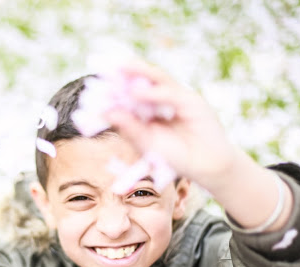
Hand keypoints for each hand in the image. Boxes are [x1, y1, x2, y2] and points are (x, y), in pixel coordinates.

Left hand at [104, 60, 237, 190]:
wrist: (206, 167)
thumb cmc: (176, 157)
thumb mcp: (147, 144)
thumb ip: (129, 128)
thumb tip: (107, 112)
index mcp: (148, 110)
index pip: (128, 94)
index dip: (113, 89)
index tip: (92, 86)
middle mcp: (161, 100)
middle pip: (141, 81)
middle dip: (124, 73)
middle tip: (104, 67)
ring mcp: (177, 98)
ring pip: (156, 79)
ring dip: (138, 71)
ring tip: (120, 67)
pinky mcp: (191, 101)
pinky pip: (170, 93)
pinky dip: (153, 92)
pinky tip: (137, 91)